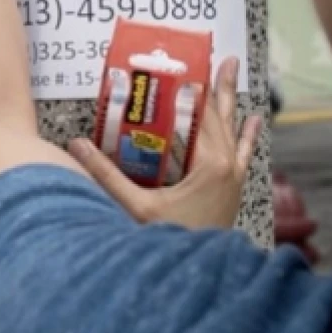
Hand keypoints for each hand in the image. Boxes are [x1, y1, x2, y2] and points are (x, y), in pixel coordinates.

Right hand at [69, 57, 262, 229]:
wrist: (197, 276)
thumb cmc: (169, 240)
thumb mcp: (135, 206)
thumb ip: (106, 175)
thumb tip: (75, 146)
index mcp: (209, 164)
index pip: (200, 116)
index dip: (193, 89)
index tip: (189, 62)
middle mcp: (227, 166)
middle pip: (220, 115)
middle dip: (217, 85)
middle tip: (222, 56)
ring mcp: (234, 177)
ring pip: (233, 129)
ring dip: (230, 101)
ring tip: (233, 71)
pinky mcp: (234, 188)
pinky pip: (244, 153)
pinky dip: (248, 135)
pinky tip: (255, 120)